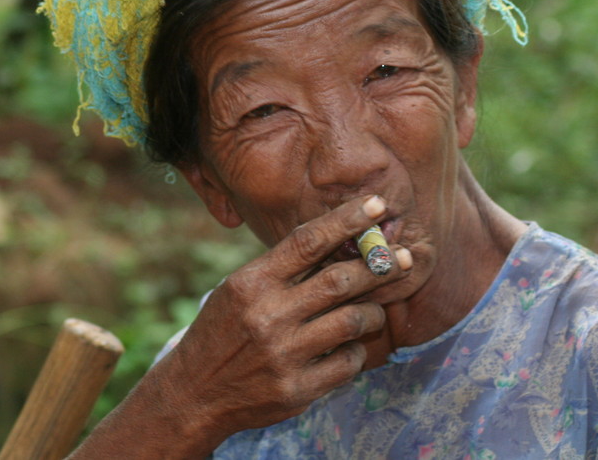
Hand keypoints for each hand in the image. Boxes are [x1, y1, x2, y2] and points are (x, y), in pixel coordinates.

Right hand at [157, 195, 408, 441]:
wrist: (196, 392)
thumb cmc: (223, 331)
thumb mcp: (237, 289)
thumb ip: (281, 269)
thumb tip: (338, 242)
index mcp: (251, 283)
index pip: (307, 242)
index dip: (346, 220)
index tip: (376, 205)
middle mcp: (268, 315)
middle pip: (339, 280)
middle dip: (378, 265)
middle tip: (402, 257)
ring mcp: (284, 355)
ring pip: (352, 321)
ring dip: (373, 311)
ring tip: (375, 308)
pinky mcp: (298, 389)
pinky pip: (348, 362)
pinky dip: (356, 350)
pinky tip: (349, 346)